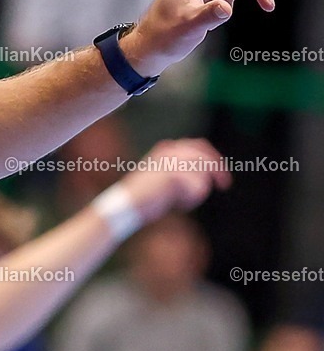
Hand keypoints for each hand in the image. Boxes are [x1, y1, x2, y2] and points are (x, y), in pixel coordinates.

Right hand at [117, 139, 231, 223]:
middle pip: (205, 155)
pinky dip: (192, 198)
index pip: (200, 145)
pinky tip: (181, 205)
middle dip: (217, 169)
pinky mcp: (171, 175)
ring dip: (199, 189)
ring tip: (185, 201)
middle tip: (225, 184)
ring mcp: (170, 161)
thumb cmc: (145, 196)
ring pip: (202, 172)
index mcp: (166, 148)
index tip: (221, 175)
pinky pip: (197, 186)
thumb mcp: (164, 177)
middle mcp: (169, 150)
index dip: (214, 158)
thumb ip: (182, 172)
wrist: (126, 205)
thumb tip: (205, 176)